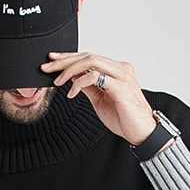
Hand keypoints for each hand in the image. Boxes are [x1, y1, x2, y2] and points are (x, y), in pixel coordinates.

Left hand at [41, 51, 164, 145]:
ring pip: (91, 61)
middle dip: (64, 61)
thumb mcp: (100, 100)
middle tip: (47, 67)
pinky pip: (95, 77)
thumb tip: (73, 79)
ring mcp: (122, 76)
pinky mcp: (121, 87)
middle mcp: (120, 69)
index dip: (69, 57)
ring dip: (70, 70)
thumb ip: (89, 87)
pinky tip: (72, 93)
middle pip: (88, 56)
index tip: (52, 60)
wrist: (141, 132)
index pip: (89, 57)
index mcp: (116, 70)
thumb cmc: (124, 118)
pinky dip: (79, 83)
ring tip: (57, 81)